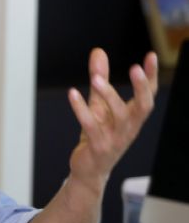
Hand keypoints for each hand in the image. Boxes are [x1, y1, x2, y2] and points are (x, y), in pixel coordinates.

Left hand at [67, 48, 157, 193]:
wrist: (88, 171)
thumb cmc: (97, 135)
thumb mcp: (98, 104)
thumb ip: (100, 78)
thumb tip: (98, 51)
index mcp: (133, 118)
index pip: (148, 95)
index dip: (150, 77)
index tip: (151, 56)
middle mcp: (129, 128)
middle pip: (143, 107)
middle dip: (141, 87)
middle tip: (135, 67)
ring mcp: (116, 139)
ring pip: (119, 116)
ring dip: (108, 95)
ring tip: (94, 78)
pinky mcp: (99, 147)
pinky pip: (91, 126)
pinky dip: (81, 110)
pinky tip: (72, 94)